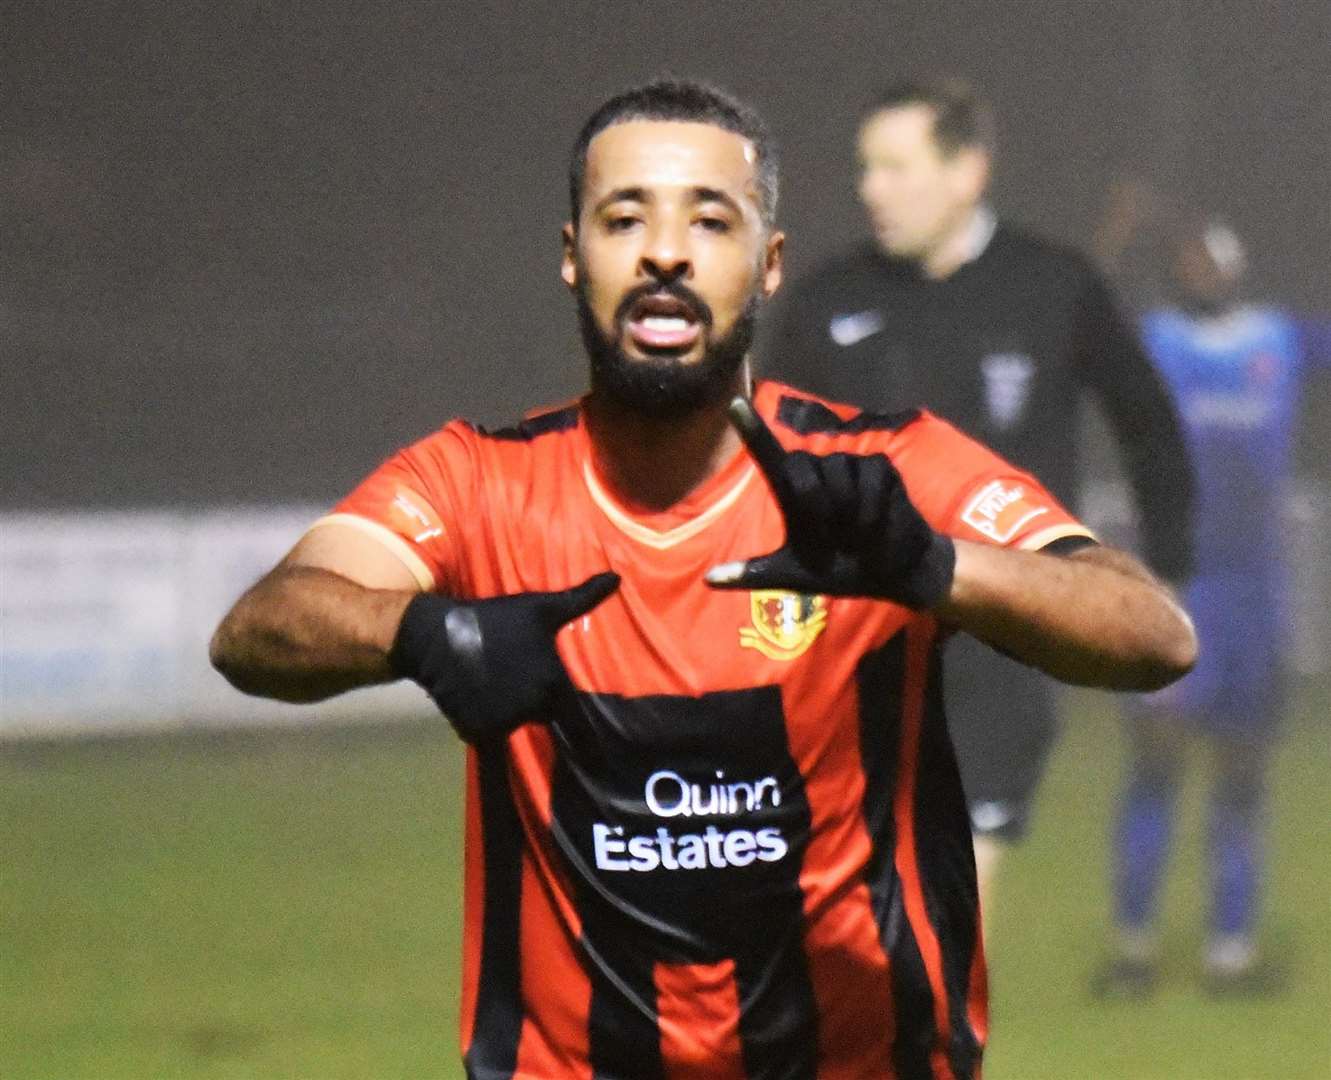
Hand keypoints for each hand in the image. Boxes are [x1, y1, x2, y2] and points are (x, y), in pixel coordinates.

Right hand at [389, 572, 619, 742]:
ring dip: (510, 712)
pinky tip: (478, 696)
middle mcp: (532, 707)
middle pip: (544, 716)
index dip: (573, 713)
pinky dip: (484, 721)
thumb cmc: (495, 618)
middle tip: (519, 678)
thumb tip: (617, 577)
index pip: (574, 713)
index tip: (572, 714)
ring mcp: (503, 721)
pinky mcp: (476, 730)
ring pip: (515, 724)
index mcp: (553, 683)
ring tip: (496, 682)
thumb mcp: (541, 607)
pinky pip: (488, 732)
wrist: (438, 635)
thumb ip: (582, 598)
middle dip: (538, 703)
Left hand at [705, 398, 954, 607]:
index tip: (734, 403)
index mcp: (791, 492)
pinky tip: (876, 526)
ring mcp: (848, 464)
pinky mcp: (879, 466)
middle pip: (800, 470)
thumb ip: (752, 574)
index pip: (768, 456)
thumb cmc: (839, 571)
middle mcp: (817, 470)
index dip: (752, 430)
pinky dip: (870, 512)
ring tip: (855, 534)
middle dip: (814, 510)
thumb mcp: (791, 576)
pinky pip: (867, 481)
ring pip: (835, 476)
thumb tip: (708, 580)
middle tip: (831, 539)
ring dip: (845, 515)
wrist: (891, 574)